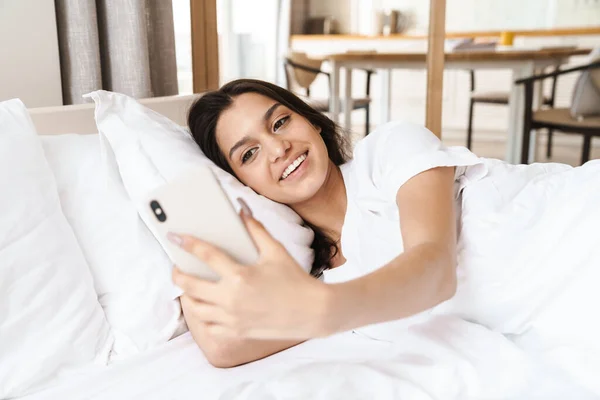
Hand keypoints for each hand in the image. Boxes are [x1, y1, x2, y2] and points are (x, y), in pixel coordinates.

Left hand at [169, 199, 332, 339]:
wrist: (313, 312)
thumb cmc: (295, 280)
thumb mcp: (275, 251)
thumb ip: (255, 229)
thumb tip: (241, 209)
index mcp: (240, 275)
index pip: (206, 255)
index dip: (188, 243)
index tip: (175, 237)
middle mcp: (232, 298)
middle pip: (190, 284)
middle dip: (177, 273)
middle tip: (176, 266)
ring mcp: (232, 318)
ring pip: (196, 308)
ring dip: (188, 295)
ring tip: (188, 284)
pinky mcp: (237, 332)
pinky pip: (209, 326)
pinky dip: (202, 315)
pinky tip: (204, 306)